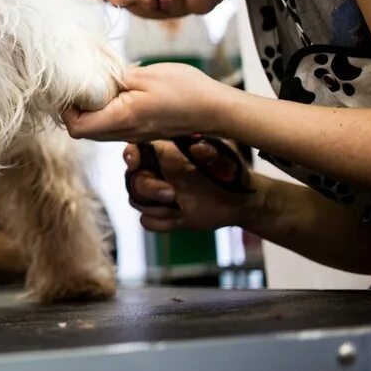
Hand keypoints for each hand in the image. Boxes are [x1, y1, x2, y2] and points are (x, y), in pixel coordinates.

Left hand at [62, 63, 224, 141]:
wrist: (216, 109)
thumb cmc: (186, 90)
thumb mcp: (145, 75)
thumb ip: (114, 78)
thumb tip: (92, 78)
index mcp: (122, 119)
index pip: (77, 128)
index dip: (67, 110)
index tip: (71, 88)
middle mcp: (124, 133)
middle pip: (83, 131)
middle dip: (75, 109)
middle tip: (80, 83)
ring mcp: (132, 136)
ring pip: (97, 130)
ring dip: (90, 110)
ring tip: (97, 85)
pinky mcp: (140, 132)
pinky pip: (112, 127)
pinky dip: (105, 112)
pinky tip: (114, 92)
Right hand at [125, 140, 259, 231]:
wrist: (240, 201)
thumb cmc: (230, 171)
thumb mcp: (223, 155)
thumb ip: (210, 149)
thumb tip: (197, 147)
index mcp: (164, 154)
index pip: (136, 150)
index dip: (130, 155)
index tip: (135, 163)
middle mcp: (157, 173)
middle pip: (133, 180)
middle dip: (149, 189)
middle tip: (172, 194)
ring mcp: (159, 197)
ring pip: (137, 202)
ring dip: (155, 207)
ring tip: (180, 208)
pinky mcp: (165, 216)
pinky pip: (147, 222)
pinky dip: (159, 223)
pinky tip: (179, 220)